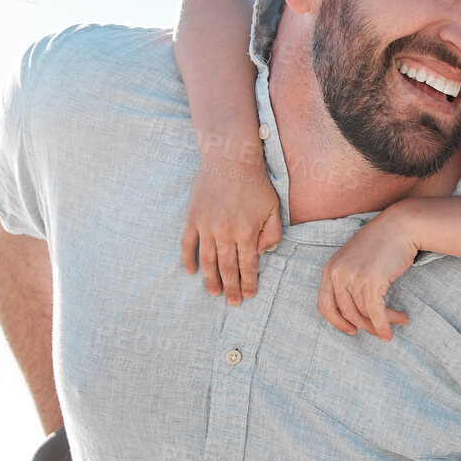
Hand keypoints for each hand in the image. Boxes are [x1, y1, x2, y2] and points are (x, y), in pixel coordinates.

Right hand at [181, 156, 281, 304]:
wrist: (230, 158)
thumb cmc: (256, 184)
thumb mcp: (273, 209)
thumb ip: (272, 234)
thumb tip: (261, 254)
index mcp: (247, 232)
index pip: (248, 264)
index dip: (249, 282)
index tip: (248, 295)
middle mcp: (225, 233)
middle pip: (227, 267)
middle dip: (231, 287)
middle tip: (232, 302)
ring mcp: (206, 226)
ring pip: (207, 260)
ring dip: (210, 279)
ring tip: (214, 292)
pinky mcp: (193, 218)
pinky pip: (187, 244)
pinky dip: (188, 259)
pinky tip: (191, 271)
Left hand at [318, 208, 418, 339]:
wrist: (400, 226)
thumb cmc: (382, 243)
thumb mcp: (355, 260)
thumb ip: (349, 280)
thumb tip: (356, 311)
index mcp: (330, 269)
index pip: (325, 306)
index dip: (337, 323)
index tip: (352, 330)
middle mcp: (337, 274)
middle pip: (347, 313)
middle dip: (366, 326)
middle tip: (380, 331)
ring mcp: (353, 277)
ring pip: (364, 313)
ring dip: (382, 322)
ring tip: (399, 322)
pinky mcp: (371, 281)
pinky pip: (376, 311)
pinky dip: (384, 323)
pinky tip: (395, 326)